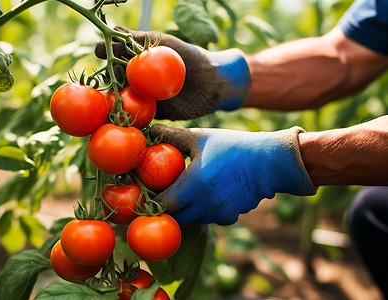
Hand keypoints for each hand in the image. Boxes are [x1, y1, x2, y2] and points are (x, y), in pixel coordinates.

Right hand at [95, 26, 249, 119]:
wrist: (213, 83)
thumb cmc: (191, 57)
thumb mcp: (167, 45)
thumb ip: (141, 40)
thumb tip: (113, 29)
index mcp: (138, 61)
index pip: (115, 56)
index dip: (105, 53)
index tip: (100, 51)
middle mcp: (137, 79)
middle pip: (115, 78)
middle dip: (108, 76)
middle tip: (110, 75)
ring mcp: (144, 97)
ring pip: (123, 98)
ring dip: (114, 99)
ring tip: (110, 97)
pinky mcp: (154, 114)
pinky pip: (138, 116)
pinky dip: (130, 116)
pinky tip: (122, 115)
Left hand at [149, 124, 315, 225]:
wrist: (270, 161)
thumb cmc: (233, 146)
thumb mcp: (200, 138)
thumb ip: (172, 136)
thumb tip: (149, 131)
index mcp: (195, 184)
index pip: (163, 205)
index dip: (151, 202)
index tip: (146, 194)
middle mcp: (205, 204)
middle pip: (174, 218)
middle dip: (166, 210)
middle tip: (161, 196)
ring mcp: (219, 213)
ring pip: (191, 219)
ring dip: (184, 210)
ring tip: (182, 193)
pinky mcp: (230, 217)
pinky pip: (208, 219)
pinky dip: (202, 211)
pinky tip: (205, 195)